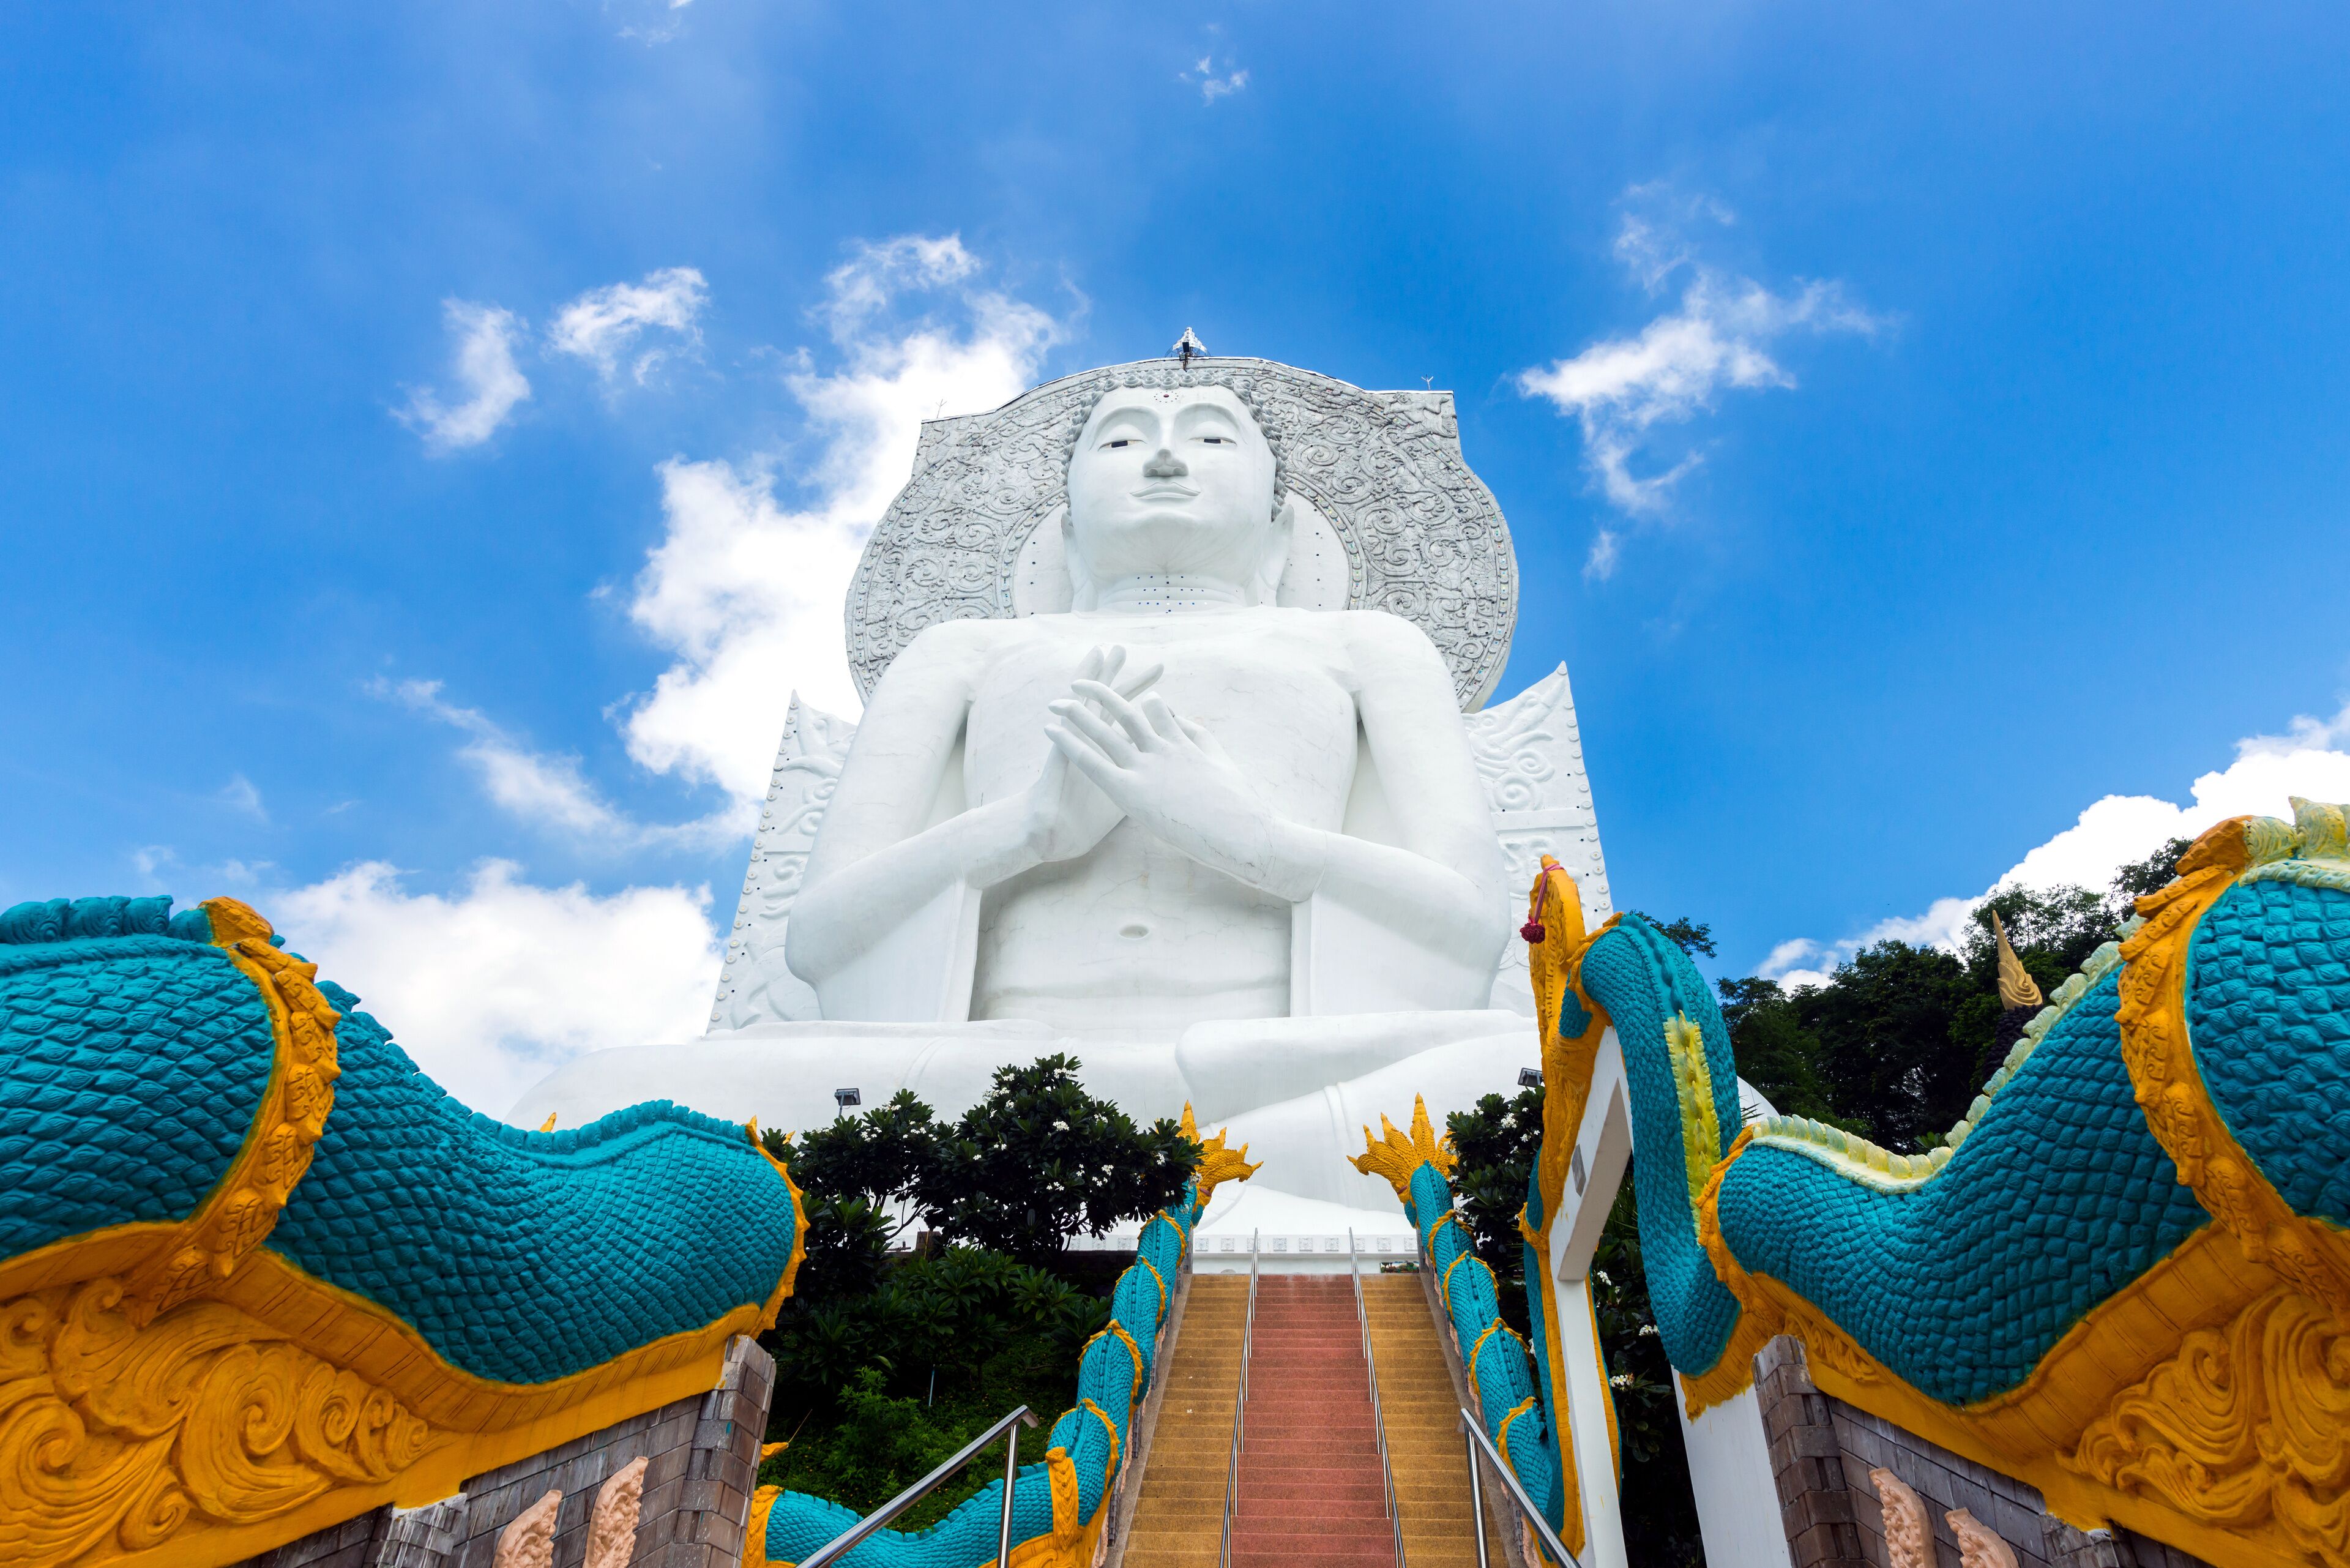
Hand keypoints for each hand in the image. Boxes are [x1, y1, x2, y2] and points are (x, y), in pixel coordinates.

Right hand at [1017, 646, 1161, 864]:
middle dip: (1138, 685)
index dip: (1157, 713)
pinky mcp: (1066, 746)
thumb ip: (1146, 788)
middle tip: (1157, 662)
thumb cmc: (1085, 823)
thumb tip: (1172, 786)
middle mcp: (1103, 746)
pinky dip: (1078, 694)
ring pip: (1097, 701)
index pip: (1141, 730)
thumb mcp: (1129, 805)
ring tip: (1110, 649)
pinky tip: (1082, 674)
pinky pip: (1074, 711)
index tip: (1173, 699)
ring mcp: (1083, 743)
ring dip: (1104, 676)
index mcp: (1122, 761)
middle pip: (1124, 708)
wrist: (1052, 832)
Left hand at [1044, 680, 1319, 899]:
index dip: (1140, 701)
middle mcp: (1161, 748)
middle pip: (1125, 711)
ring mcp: (1145, 768)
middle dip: (1101, 693)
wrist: (1242, 832)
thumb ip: (1200, 738)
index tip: (1125, 695)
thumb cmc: (1238, 806)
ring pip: (1103, 730)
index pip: (1158, 710)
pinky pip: (1092, 761)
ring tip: (1055, 701)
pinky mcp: (1130, 792)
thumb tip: (1183, 719)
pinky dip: (1069, 743)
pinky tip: (1051, 730)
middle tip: (1080, 682)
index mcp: (1184, 743)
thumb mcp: (1221, 763)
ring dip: (1077, 712)